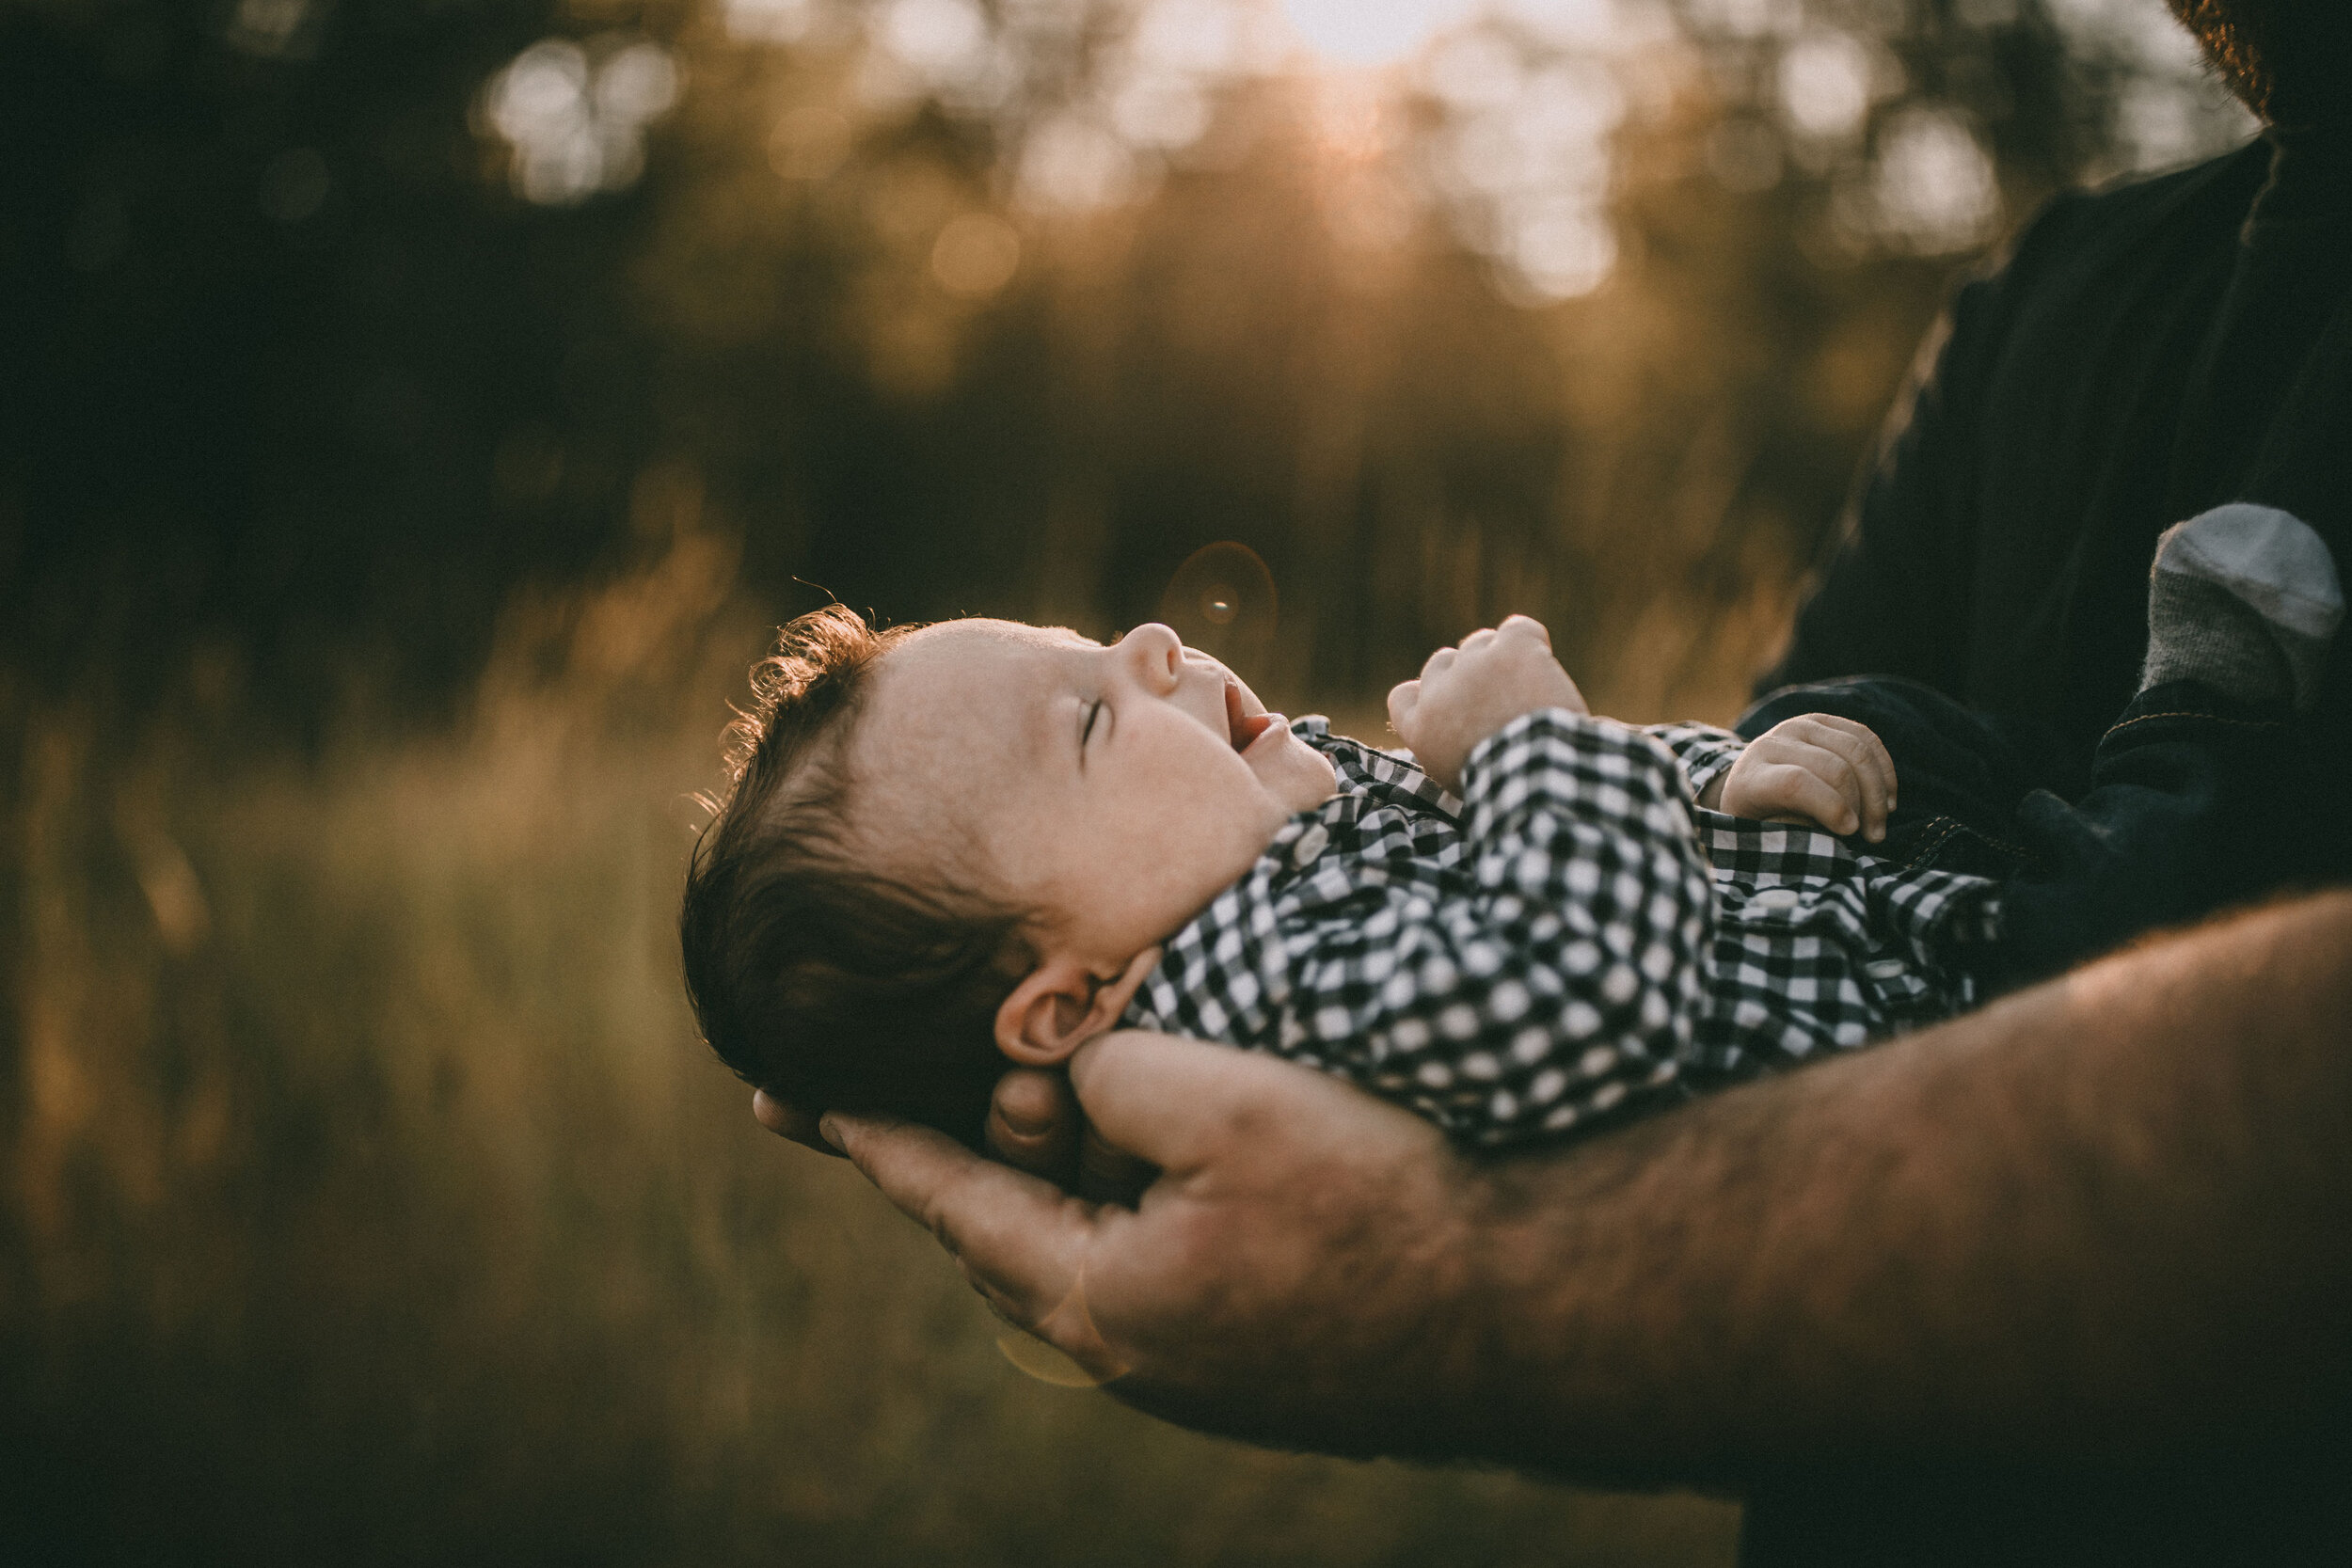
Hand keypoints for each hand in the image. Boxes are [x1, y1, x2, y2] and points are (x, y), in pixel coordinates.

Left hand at [820, 1031, 1487, 1458]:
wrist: (1530, 1308)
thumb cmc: (1378, 1201)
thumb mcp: (1223, 1103)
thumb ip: (1109, 1077)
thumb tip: (1078, 1082)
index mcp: (1100, 1300)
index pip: (954, 1203)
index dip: (875, 1142)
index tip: (799, 1104)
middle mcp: (1133, 1351)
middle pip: (1009, 1235)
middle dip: (963, 1154)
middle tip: (916, 1088)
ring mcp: (1198, 1363)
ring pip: (1085, 1247)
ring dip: (1053, 1175)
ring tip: (1037, 1102)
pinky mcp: (1258, 1349)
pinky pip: (1150, 1258)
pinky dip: (1122, 1198)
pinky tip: (1143, 1152)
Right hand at [1386, 615, 1587, 793]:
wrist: (1535, 777)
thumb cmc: (1506, 791)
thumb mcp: (1458, 781)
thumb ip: (1449, 751)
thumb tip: (1464, 742)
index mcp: (1420, 728)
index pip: (1402, 696)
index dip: (1426, 693)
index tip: (1450, 701)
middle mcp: (1439, 691)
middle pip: (1444, 662)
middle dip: (1468, 674)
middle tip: (1500, 697)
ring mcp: (1473, 666)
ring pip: (1481, 643)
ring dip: (1500, 659)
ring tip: (1528, 689)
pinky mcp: (1510, 651)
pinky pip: (1518, 628)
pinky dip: (1530, 641)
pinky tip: (1542, 660)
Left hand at [1702, 713, 1894, 841]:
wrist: (1750, 785)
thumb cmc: (1761, 821)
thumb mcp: (1765, 835)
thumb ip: (1792, 830)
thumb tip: (1827, 825)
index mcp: (1752, 776)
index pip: (1795, 783)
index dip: (1831, 806)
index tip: (1850, 831)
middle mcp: (1772, 744)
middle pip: (1834, 767)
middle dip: (1862, 805)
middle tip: (1870, 836)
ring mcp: (1798, 727)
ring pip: (1856, 750)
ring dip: (1878, 792)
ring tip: (1878, 825)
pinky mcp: (1822, 721)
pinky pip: (1867, 739)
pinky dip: (1884, 772)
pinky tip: (1888, 801)